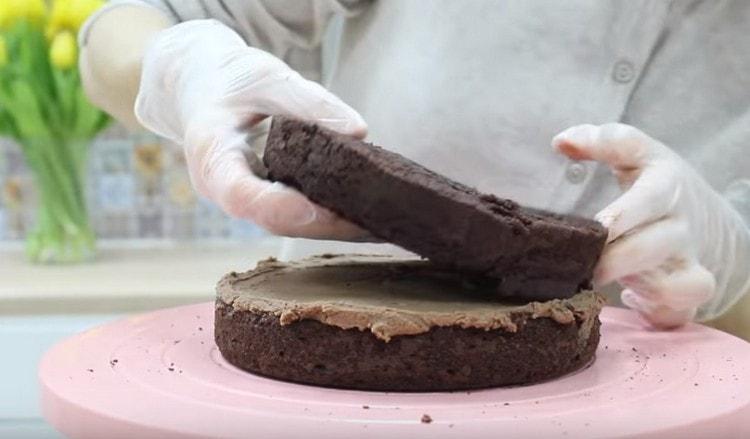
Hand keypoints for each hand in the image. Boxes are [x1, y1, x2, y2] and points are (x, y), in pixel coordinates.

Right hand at [134, 20, 367, 239]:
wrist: (199, 87)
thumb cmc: (230, 79)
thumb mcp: (267, 76)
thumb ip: (309, 101)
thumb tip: (359, 131)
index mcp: (212, 155)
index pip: (241, 195)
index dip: (279, 208)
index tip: (318, 209)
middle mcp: (224, 189)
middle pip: (274, 220)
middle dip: (325, 225)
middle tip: (373, 222)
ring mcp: (244, 200)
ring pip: (289, 225)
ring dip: (335, 228)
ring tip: (382, 224)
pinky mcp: (263, 200)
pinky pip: (296, 216)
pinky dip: (331, 217)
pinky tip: (368, 216)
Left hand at [553, 123, 749, 327]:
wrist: (699, 212)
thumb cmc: (651, 182)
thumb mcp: (635, 154)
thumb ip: (602, 142)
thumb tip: (561, 142)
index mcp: (665, 186)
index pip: (650, 197)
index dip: (625, 214)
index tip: (600, 227)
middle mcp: (680, 225)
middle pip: (653, 248)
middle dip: (616, 260)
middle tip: (584, 266)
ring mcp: (688, 261)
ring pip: (678, 285)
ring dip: (641, 288)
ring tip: (607, 283)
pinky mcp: (688, 289)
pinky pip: (680, 310)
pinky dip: (658, 312)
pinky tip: (632, 302)